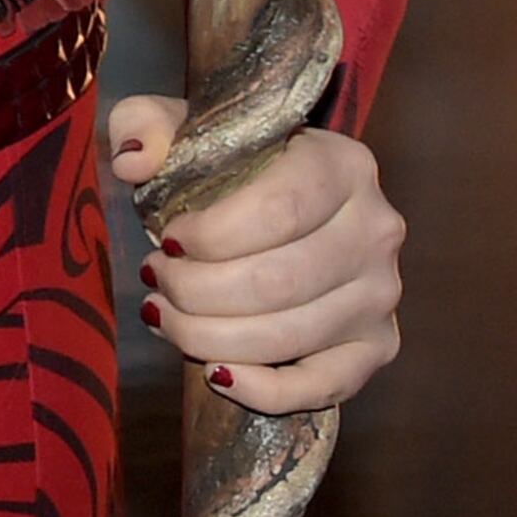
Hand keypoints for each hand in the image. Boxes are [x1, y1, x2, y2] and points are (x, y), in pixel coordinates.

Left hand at [109, 94, 404, 412]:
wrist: (278, 199)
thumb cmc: (226, 164)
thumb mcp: (183, 128)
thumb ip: (146, 125)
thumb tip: (134, 165)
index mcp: (341, 165)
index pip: (278, 210)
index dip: (210, 236)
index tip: (165, 240)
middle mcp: (376, 230)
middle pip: (280, 280)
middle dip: (196, 290)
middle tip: (154, 278)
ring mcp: (381, 295)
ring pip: (292, 335)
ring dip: (210, 336)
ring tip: (164, 314)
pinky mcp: (375, 346)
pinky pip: (326, 385)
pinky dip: (267, 391)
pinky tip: (216, 372)